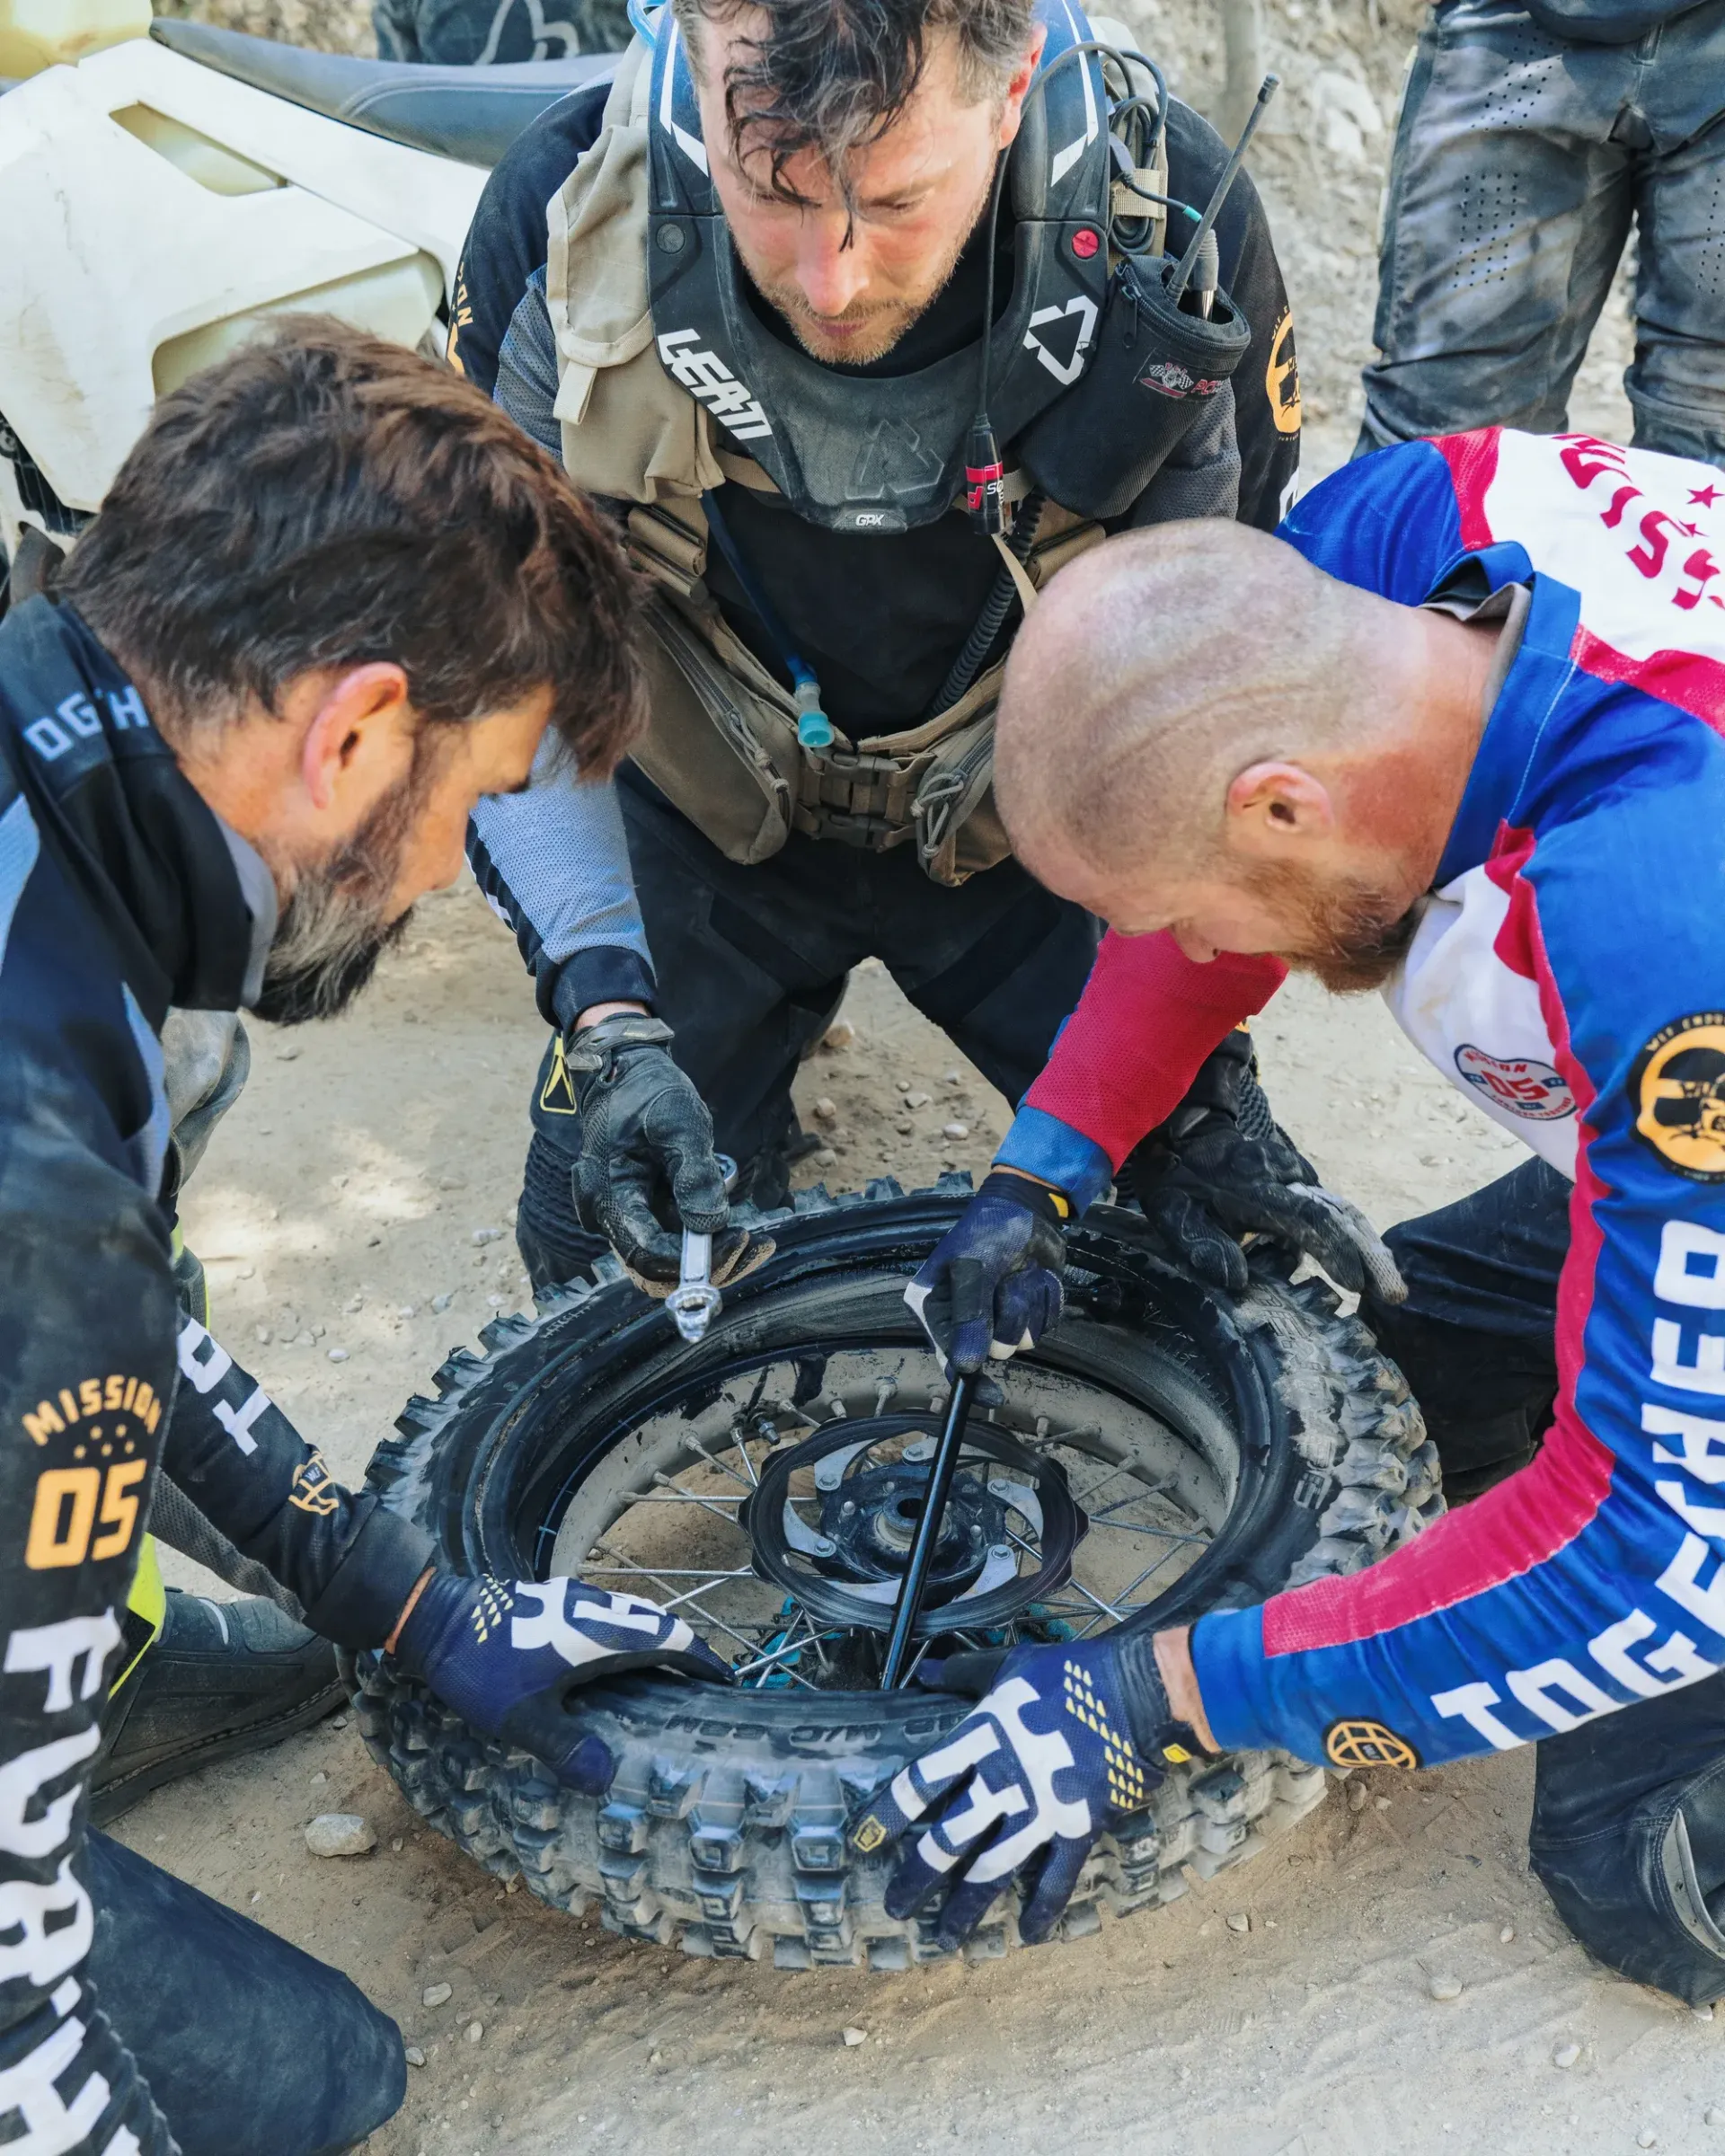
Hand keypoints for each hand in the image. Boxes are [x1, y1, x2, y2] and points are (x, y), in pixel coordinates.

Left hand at [394, 1572, 730, 1787]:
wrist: (432, 1614)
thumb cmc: (480, 1666)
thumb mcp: (521, 1717)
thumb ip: (565, 1747)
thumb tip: (606, 1780)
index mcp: (600, 1635)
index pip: (671, 1641)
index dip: (701, 1660)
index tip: (725, 1680)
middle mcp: (594, 1610)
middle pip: (656, 1624)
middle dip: (683, 1650)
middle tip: (699, 1682)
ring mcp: (572, 1600)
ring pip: (630, 1615)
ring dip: (653, 1639)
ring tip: (661, 1672)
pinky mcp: (551, 1599)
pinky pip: (606, 1614)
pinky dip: (624, 1634)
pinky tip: (604, 1659)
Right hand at [565, 1012, 765, 1291]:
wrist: (626, 1071)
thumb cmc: (648, 1092)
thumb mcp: (680, 1123)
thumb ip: (694, 1174)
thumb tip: (710, 1225)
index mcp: (607, 1193)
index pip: (646, 1251)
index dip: (691, 1259)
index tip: (738, 1241)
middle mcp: (607, 1214)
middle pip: (654, 1266)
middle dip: (705, 1266)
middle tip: (753, 1246)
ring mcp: (623, 1213)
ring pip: (665, 1256)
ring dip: (709, 1256)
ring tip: (754, 1241)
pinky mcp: (640, 1208)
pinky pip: (669, 1236)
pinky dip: (702, 1239)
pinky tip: (736, 1229)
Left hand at [849, 1630, 1194, 1949]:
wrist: (1136, 1692)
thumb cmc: (1071, 1672)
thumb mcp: (1011, 1663)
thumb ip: (966, 1672)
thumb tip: (926, 1672)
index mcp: (980, 1739)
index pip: (920, 1783)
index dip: (889, 1815)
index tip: (864, 1843)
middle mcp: (1002, 1783)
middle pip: (948, 1840)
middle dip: (918, 1878)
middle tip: (895, 1907)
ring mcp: (1040, 1812)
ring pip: (992, 1871)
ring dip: (966, 1908)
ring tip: (944, 1939)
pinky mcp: (1078, 1829)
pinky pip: (1055, 1880)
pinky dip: (1042, 1910)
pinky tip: (1028, 1936)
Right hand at [904, 1171, 1068, 1379]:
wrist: (1026, 1208)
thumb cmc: (988, 1231)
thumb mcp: (973, 1268)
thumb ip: (969, 1317)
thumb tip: (966, 1366)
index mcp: (934, 1306)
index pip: (948, 1358)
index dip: (970, 1381)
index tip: (994, 1396)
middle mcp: (963, 1318)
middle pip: (995, 1349)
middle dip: (1009, 1316)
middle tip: (1005, 1282)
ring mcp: (997, 1316)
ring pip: (1025, 1338)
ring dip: (1029, 1302)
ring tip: (1020, 1273)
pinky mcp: (1026, 1311)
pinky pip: (1045, 1324)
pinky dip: (1046, 1299)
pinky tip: (1036, 1276)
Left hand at [1126, 1031, 1405, 1300]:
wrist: (1183, 1131)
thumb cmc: (1176, 1180)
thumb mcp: (1174, 1214)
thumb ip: (1204, 1245)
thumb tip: (1239, 1281)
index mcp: (1256, 1187)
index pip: (1307, 1220)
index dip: (1335, 1250)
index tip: (1357, 1283)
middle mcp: (1284, 1175)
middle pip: (1336, 1216)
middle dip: (1366, 1255)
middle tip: (1393, 1292)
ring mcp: (1293, 1171)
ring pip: (1336, 1210)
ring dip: (1361, 1246)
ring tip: (1385, 1283)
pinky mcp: (1297, 1174)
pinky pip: (1324, 1205)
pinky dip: (1342, 1233)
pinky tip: (1354, 1263)